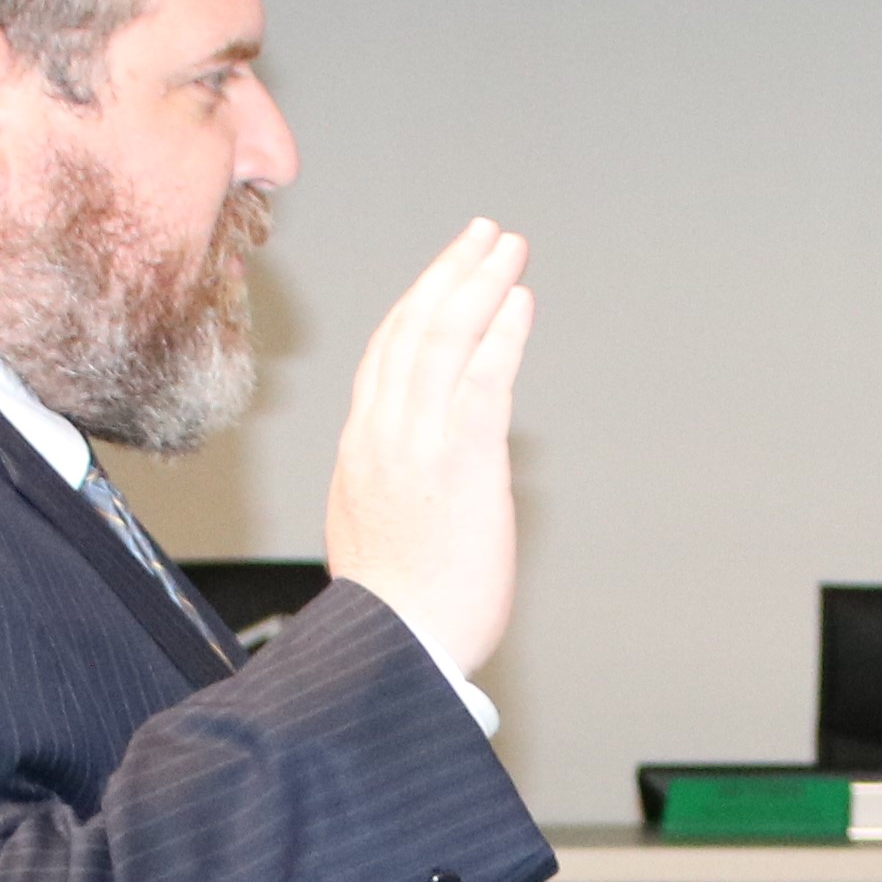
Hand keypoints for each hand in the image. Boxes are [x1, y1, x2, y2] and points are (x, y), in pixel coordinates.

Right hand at [323, 219, 533, 677]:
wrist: (393, 647)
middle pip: (412, 329)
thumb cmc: (394, 611)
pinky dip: (501, 334)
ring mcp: (418, 442)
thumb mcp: (371, 531)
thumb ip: (390, 487)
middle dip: (450, 273)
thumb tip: (413, 481)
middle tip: (483, 234)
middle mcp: (383, 433)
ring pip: (444, 339)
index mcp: (361, 448)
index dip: (416, 305)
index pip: (386, 355)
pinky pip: (481, 379)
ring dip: (480, 285)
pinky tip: (520, 303)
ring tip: (507, 247)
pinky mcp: (460, 460)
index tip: (443, 276)